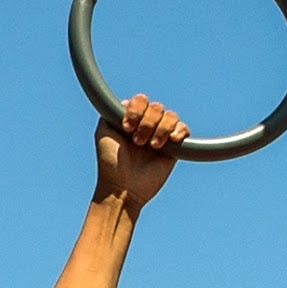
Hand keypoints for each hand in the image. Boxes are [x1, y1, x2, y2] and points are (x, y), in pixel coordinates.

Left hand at [94, 94, 188, 211]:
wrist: (123, 187)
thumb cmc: (110, 162)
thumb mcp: (103, 132)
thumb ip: (110, 112)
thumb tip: (126, 101)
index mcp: (130, 118)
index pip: (140, 100)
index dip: (136, 111)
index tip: (126, 128)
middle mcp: (146, 124)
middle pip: (156, 107)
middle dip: (147, 124)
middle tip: (137, 143)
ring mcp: (160, 134)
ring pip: (170, 116)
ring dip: (161, 130)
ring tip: (152, 147)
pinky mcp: (174, 147)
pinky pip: (183, 128)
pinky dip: (179, 131)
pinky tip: (171, 141)